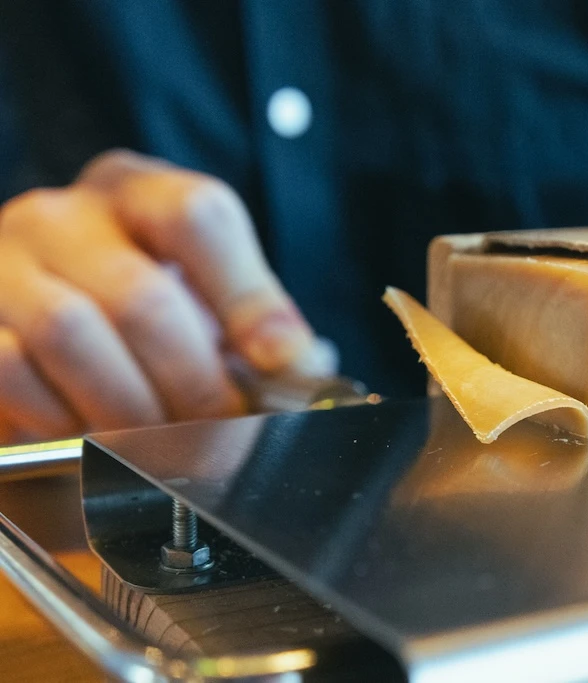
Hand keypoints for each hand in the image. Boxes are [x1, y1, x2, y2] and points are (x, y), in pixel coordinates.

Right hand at [0, 150, 323, 441]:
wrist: (37, 321)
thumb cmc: (141, 311)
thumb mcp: (204, 298)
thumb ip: (254, 324)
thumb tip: (304, 366)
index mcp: (140, 192)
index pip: (198, 216)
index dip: (248, 298)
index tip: (281, 360)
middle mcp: (65, 214)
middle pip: (142, 296)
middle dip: (195, 384)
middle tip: (221, 428)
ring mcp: (4, 261)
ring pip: (70, 333)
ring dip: (128, 407)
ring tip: (159, 439)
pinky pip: (11, 368)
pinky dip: (61, 415)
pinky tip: (89, 428)